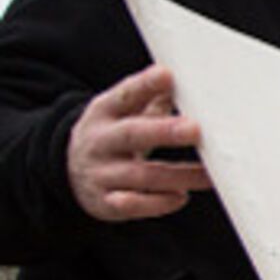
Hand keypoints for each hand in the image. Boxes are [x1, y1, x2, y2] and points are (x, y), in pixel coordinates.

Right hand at [67, 65, 211, 220]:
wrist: (70, 171)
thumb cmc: (113, 134)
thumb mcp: (123, 111)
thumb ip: (151, 95)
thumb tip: (188, 76)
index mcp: (105, 112)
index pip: (125, 95)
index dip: (145, 85)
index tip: (168, 74)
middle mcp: (100, 141)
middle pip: (131, 134)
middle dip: (163, 132)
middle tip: (195, 130)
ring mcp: (100, 173)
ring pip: (140, 175)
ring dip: (178, 176)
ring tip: (209, 175)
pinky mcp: (105, 202)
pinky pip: (131, 205)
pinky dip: (158, 203)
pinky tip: (181, 197)